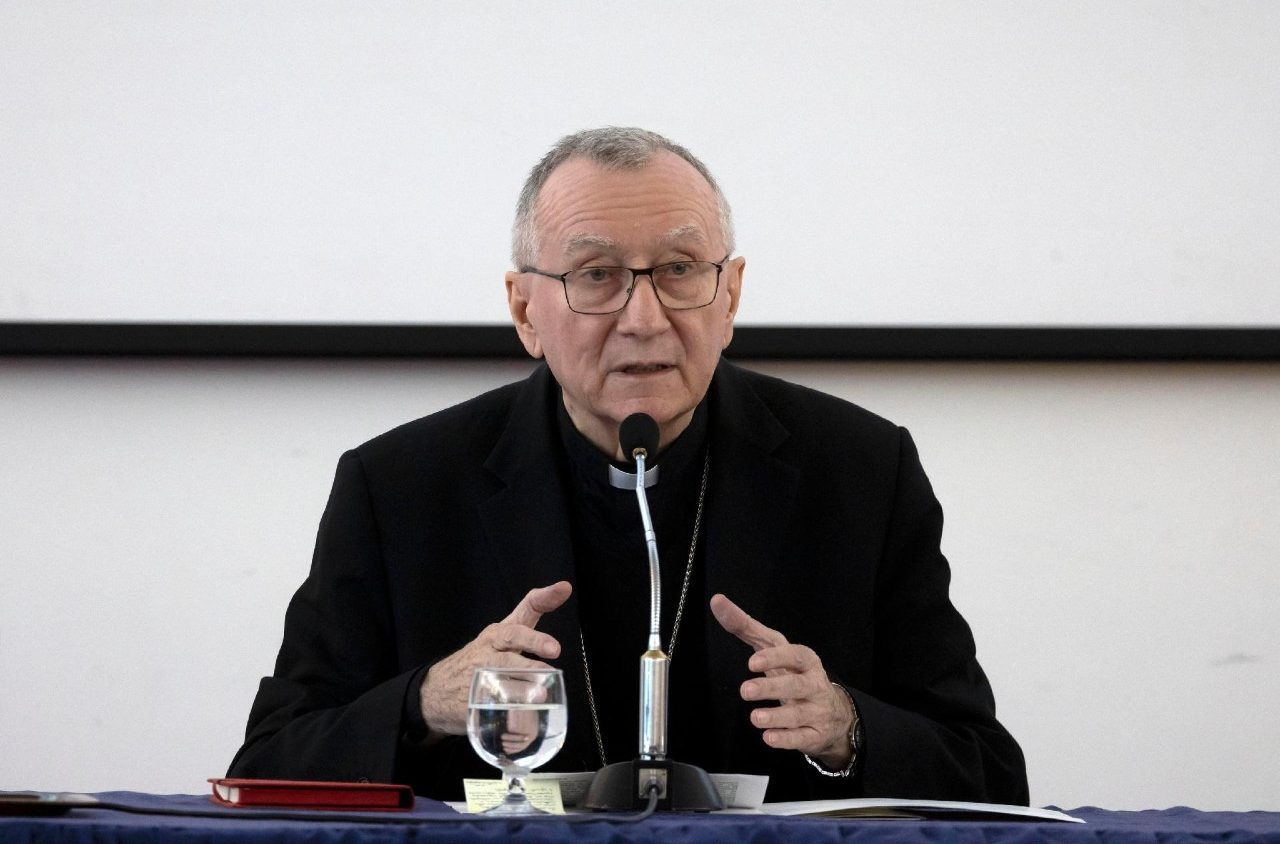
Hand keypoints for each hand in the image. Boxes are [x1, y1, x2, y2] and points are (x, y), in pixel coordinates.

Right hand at [418, 581, 571, 738]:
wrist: (435, 692)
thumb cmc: (477, 665)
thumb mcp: (499, 646)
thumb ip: (528, 641)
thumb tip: (556, 647)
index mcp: (500, 633)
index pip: (526, 609)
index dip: (546, 597)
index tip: (564, 588)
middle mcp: (491, 648)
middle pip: (512, 637)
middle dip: (534, 641)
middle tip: (553, 649)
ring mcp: (479, 671)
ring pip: (503, 671)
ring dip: (524, 682)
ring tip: (541, 693)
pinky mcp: (472, 698)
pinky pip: (493, 702)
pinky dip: (508, 709)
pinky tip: (521, 715)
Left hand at [710, 593, 853, 769]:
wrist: (833, 714)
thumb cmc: (795, 674)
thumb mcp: (774, 649)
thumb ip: (746, 627)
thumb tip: (718, 602)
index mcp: (805, 661)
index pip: (795, 655)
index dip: (775, 658)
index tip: (753, 662)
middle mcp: (814, 684)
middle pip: (796, 685)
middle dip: (771, 688)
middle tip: (746, 690)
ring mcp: (816, 711)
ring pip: (798, 715)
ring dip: (777, 716)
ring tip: (755, 717)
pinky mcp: (815, 735)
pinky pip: (802, 738)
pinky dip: (786, 739)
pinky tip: (769, 737)